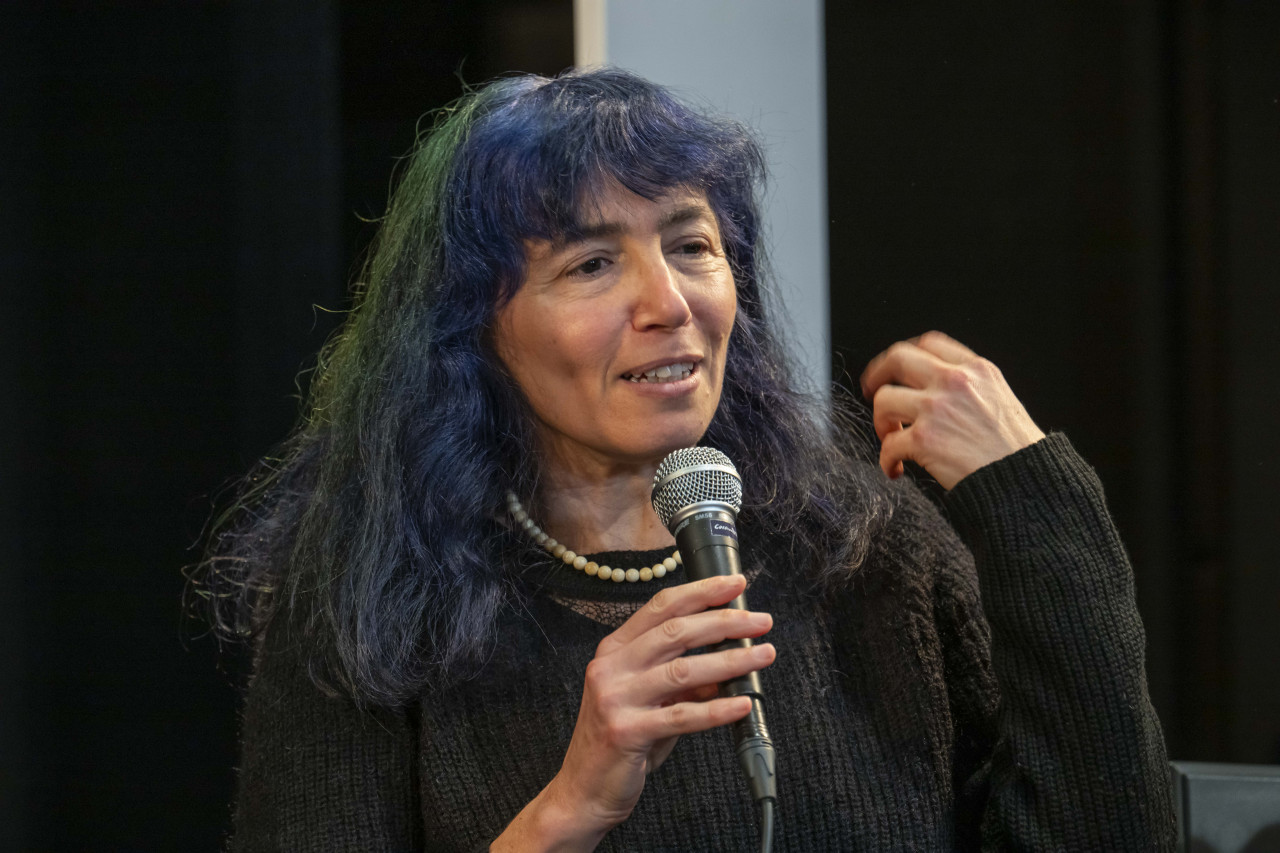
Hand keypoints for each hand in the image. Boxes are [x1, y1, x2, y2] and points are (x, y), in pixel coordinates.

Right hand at [493, 574, 774, 850]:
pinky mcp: (627, 731)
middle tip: (761, 621)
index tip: (735, 584)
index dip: (701, 591)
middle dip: (725, 621)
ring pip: (684, 669)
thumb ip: (683, 680)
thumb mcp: (650, 701)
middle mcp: (611, 667)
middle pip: (676, 631)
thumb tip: (729, 662)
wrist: (582, 792)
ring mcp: (616, 698)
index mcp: (614, 650)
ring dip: (731, 660)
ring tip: (763, 655)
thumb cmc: (618, 743)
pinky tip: (743, 704)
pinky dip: (717, 709)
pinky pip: (682, 716)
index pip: (662, 607)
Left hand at [859, 331, 1045, 489]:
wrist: (1025, 481)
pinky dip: (886, 460)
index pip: (929, 344)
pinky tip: (896, 469)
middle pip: (898, 358)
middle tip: (872, 392)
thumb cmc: (1015, 450)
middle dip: (877, 374)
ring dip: (881, 422)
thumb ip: (970, 387)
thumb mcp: (1000, 399)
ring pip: (884, 400)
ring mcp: (937, 409)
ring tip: (891, 437)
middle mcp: (955, 382)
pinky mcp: (924, 440)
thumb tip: (934, 390)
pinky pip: (888, 445)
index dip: (905, 355)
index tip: (894, 369)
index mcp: (976, 370)